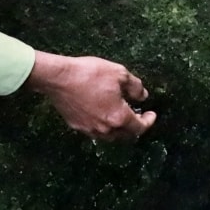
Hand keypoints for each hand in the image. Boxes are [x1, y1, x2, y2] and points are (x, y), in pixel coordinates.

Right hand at [27, 52, 155, 140]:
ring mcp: (89, 129)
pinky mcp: (76, 126)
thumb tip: (143, 96)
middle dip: (134, 127)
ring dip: (119, 128)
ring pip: (110, 136)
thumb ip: (135, 87)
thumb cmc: (90, 74)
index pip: (139, 128)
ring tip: (120, 115)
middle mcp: (105, 129)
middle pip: (125, 136)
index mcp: (118, 117)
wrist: (58, 78)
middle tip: (138, 115)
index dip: (148, 122)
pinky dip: (103, 126)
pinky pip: (95, 131)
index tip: (151, 114)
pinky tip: (102, 113)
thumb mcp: (119, 74)